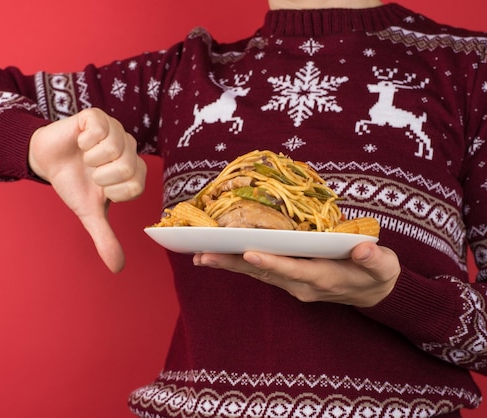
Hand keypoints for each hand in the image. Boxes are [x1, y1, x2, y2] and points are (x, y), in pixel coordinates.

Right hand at [28, 108, 146, 272]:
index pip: (136, 185)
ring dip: (92, 160)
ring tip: (85, 158)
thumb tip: (117, 268)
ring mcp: (114, 130)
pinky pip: (99, 129)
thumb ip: (105, 237)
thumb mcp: (88, 213)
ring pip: (115, 147)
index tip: (100, 188)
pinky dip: (85, 141)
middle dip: (102, 177)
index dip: (113, 191)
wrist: (46, 160)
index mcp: (133, 170)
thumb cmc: (72, 183)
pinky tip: (80, 142)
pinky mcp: (96, 117)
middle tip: (91, 173)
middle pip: (128, 167)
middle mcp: (128, 148)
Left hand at [192, 241, 399, 306]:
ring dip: (228, 265)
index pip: (293, 270)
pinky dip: (238, 263)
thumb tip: (364, 250)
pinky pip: (259, 272)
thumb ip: (374, 259)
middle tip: (203, 255)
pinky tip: (218, 255)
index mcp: (323, 278)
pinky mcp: (288, 279)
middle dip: (234, 264)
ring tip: (199, 255)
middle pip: (263, 273)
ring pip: (256, 274)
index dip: (271, 263)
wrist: (372, 292)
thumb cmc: (378, 274)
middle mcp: (301, 284)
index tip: (249, 254)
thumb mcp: (384, 266)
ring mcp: (292, 284)